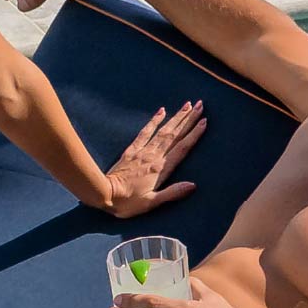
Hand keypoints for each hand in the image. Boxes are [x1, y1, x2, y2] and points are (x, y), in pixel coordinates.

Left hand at [103, 101, 204, 216]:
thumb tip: (193, 185)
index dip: (194, 134)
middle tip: (200, 105)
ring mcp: (142, 151)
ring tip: (187, 105)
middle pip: (175, 135)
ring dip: (176, 117)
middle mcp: (153, 156)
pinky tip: (162, 111)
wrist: (103, 194)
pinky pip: (145, 131)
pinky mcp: (131, 150)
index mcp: (161, 169)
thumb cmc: (127, 203)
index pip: (182, 148)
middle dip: (189, 119)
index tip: (205, 121)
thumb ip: (172, 193)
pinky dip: (154, 120)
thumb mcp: (151, 203)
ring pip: (163, 130)